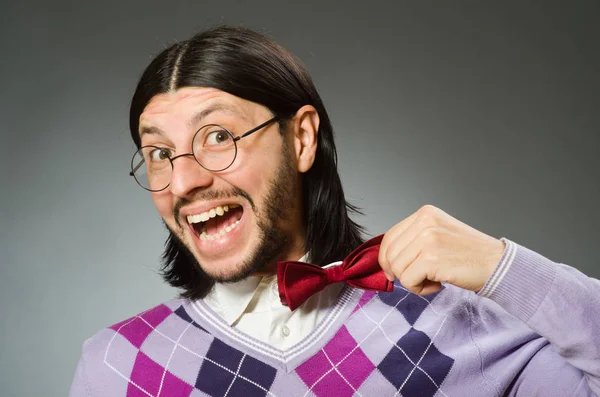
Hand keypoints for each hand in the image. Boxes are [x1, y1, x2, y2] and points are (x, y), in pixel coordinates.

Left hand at [378, 205, 505, 294]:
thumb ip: (414, 240)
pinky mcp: (431, 258)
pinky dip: (420, 289)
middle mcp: (425, 222)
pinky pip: (408, 281)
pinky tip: (438, 284)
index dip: (387, 259)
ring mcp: (427, 239)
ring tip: (434, 278)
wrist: (497, 265)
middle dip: (401, 272)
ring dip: (413, 281)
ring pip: (397, 269)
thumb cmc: (469, 254)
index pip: (390, 237)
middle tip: (422, 277)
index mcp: (425, 213)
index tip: (392, 272)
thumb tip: (387, 259)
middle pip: (390, 255)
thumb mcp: (439, 234)